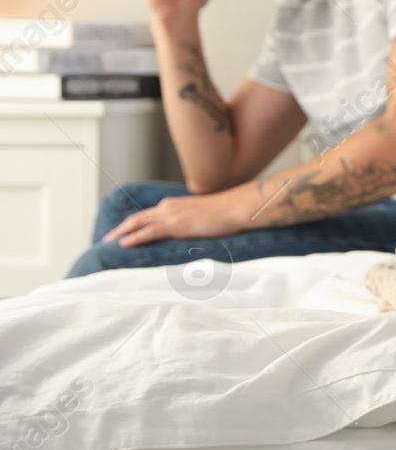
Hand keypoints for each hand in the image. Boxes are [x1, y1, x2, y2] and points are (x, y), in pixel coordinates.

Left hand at [102, 190, 246, 246]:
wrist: (234, 208)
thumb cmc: (226, 214)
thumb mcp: (203, 217)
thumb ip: (191, 223)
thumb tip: (189, 234)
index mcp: (175, 204)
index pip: (148, 214)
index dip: (134, 223)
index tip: (123, 231)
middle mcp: (168, 207)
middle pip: (137, 217)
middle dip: (120, 228)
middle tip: (107, 238)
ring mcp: (171, 214)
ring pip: (137, 223)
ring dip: (121, 233)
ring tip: (108, 243)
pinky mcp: (175, 224)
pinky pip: (148, 231)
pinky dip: (134, 237)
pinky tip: (123, 244)